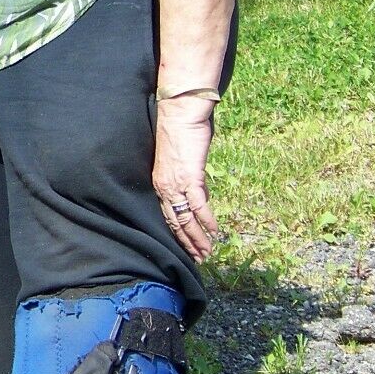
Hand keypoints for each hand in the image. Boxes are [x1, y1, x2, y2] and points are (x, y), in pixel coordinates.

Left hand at [153, 97, 218, 264]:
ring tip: (206, 253)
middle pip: (174, 223)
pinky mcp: (189, 177)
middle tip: (198, 259)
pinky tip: (214, 233)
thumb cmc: (179, 133)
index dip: (178, 235)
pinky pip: (198, 206)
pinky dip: (207, 221)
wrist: (179, 114)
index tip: (187, 248)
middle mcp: (164, 188)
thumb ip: (188, 180)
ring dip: (197, 239)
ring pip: (185, 219)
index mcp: (159, 184)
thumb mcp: (181, 162)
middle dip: (187, 243)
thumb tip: (199, 195)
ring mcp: (175, 184)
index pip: (168, 216)